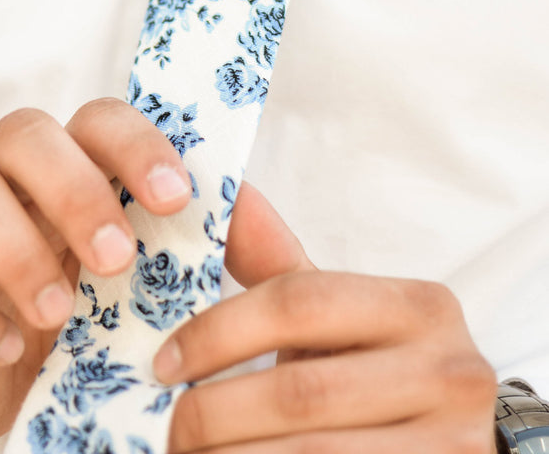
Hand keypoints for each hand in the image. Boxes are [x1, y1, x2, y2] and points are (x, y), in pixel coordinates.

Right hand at [0, 99, 191, 445]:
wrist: (7, 392)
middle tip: (116, 256)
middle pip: (22, 133)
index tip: (176, 198)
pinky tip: (11, 347)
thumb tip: (250, 209)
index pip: (97, 118)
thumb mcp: (154, 285)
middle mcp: (12, 185)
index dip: (135, 143)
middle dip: (73, 187)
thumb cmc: (88, 320)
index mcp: (74, 170)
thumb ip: (206, 244)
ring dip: (17, 249)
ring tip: (60, 312)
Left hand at [154, 183, 497, 453]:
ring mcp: (454, 444)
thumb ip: (276, 261)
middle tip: (169, 426)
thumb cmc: (374, 375)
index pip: (300, 302)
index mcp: (421, 307)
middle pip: (301, 390)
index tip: (165, 362)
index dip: (220, 331)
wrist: (448, 451)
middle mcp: (451, 372)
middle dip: (216, 413)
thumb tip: (225, 191)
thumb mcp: (336, 317)